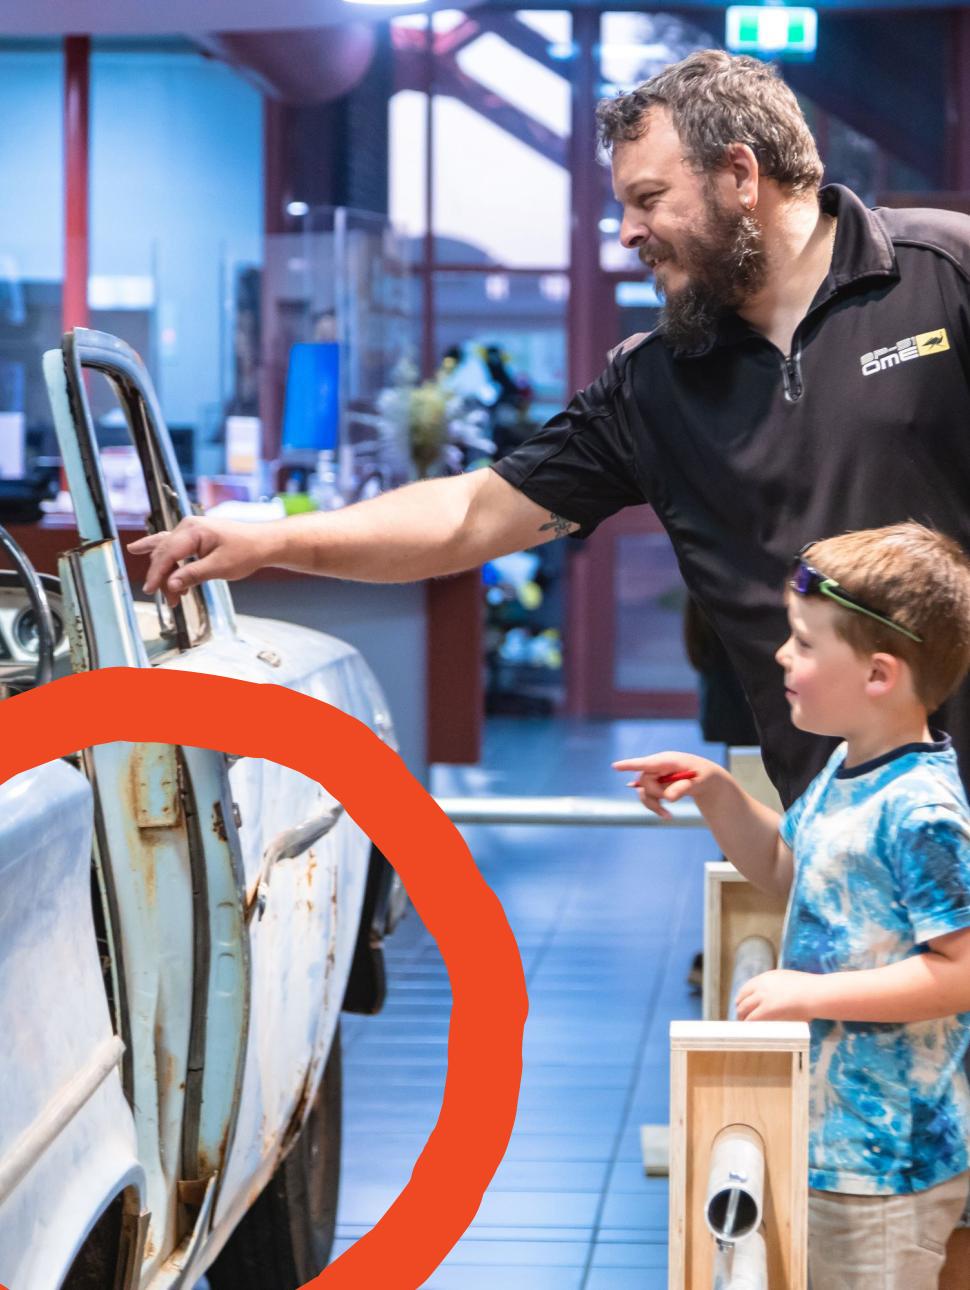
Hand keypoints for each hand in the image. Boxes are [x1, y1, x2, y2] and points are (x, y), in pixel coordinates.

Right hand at [127, 516, 275, 606]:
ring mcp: (190, 530)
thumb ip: (193, 575)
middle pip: (164, 553)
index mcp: (193, 530)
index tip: (150, 590)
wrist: (264, 543)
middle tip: (169, 600)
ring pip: (166, 551)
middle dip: (162, 578)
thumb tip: (170, 585)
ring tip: (168, 593)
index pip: (166, 553)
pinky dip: (167, 560)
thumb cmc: (246, 551)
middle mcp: (188, 526)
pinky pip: (173, 547)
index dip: (156, 573)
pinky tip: (143, 554)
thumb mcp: (220, 567)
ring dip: (166, 573)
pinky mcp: (194, 536)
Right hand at [612, 752, 724, 818]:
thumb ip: (683, 788)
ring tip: (668, 815)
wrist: (706, 779)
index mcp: (668, 760)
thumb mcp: (699, 782)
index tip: (615, 766)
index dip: (630, 765)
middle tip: (669, 807)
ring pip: (643, 791)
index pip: (646, 763)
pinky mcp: (655, 784)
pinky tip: (667, 815)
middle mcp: (658, 766)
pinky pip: (648, 797)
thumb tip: (668, 797)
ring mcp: (655, 775)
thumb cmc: (703, 776)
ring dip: (653, 804)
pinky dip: (655, 807)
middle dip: (654, 795)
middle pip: (644, 780)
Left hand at [734, 969, 816, 1020]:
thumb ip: (782, 988)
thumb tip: (782, 999)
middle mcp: (762, 984)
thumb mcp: (792, 982)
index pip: (748, 987)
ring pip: (744, 1008)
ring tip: (744, 1026)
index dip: (744, 997)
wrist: (816, 993)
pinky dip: (748, 1025)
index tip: (742, 1003)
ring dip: (742, 1018)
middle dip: (740, 1008)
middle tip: (741, 1016)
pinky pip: (752, 1018)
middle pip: (743, 997)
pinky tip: (749, 1031)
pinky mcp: (767, 1008)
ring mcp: (763, 996)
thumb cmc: (811, 990)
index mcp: (768, 976)